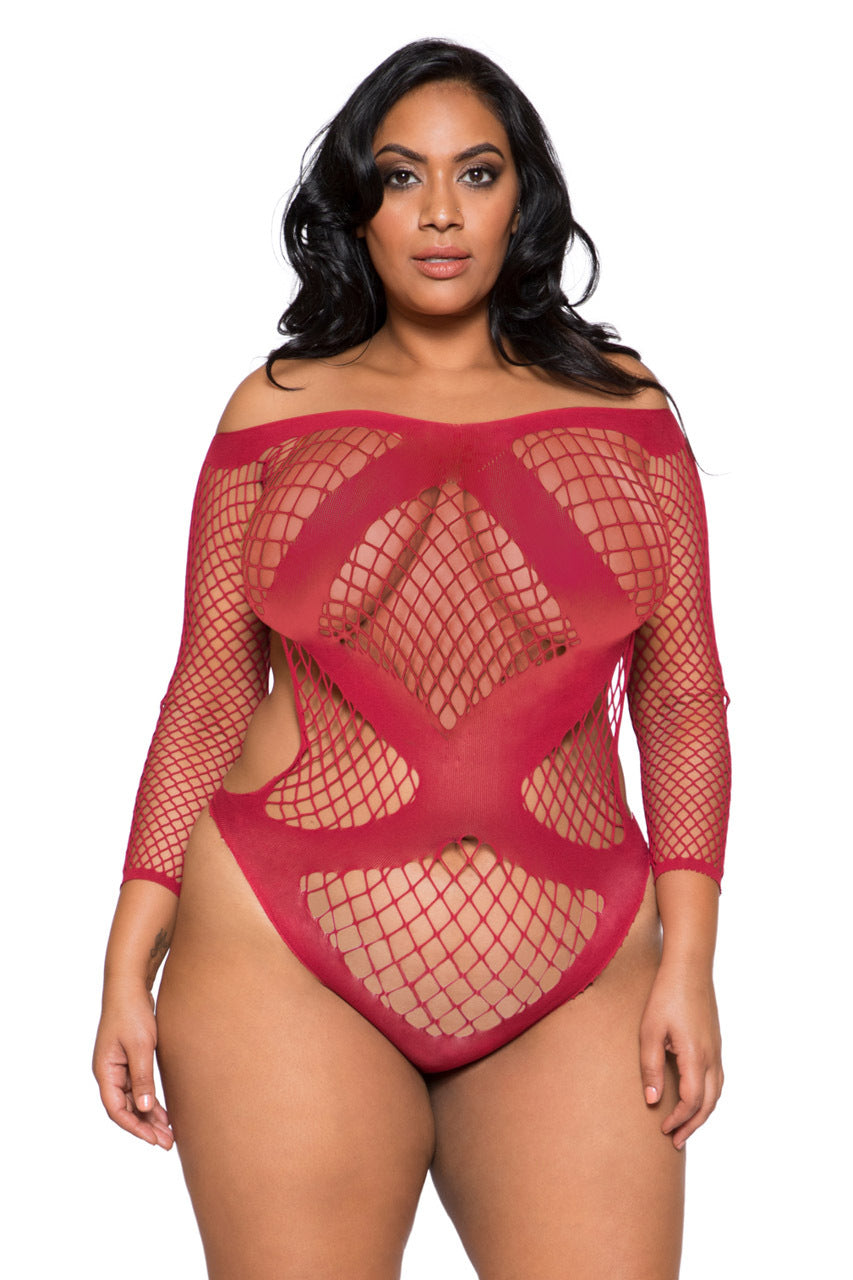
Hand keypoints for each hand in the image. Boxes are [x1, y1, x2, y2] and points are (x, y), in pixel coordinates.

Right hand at [93, 985, 173, 1149]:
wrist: (131, 986)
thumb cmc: (132, 1012)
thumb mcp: (141, 1046)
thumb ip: (142, 1078)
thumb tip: (144, 1109)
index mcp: (105, 1071)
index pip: (116, 1109)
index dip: (135, 1127)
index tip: (154, 1140)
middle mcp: (109, 1073)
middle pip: (126, 1108)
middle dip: (146, 1127)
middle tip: (168, 1143)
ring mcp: (119, 1067)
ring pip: (134, 1100)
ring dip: (150, 1116)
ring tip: (170, 1133)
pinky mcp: (130, 1061)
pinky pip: (140, 1088)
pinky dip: (152, 1100)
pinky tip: (166, 1112)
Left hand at [639, 961, 722, 1148]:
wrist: (689, 967)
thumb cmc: (665, 997)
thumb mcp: (650, 1031)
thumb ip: (651, 1068)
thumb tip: (653, 1101)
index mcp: (696, 1056)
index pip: (692, 1101)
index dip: (679, 1119)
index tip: (663, 1129)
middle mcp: (712, 1057)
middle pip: (708, 1104)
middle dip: (693, 1125)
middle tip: (676, 1141)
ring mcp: (717, 1049)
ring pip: (717, 1093)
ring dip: (702, 1113)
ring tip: (686, 1125)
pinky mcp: (716, 1042)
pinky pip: (717, 1079)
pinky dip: (708, 1096)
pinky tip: (696, 1097)